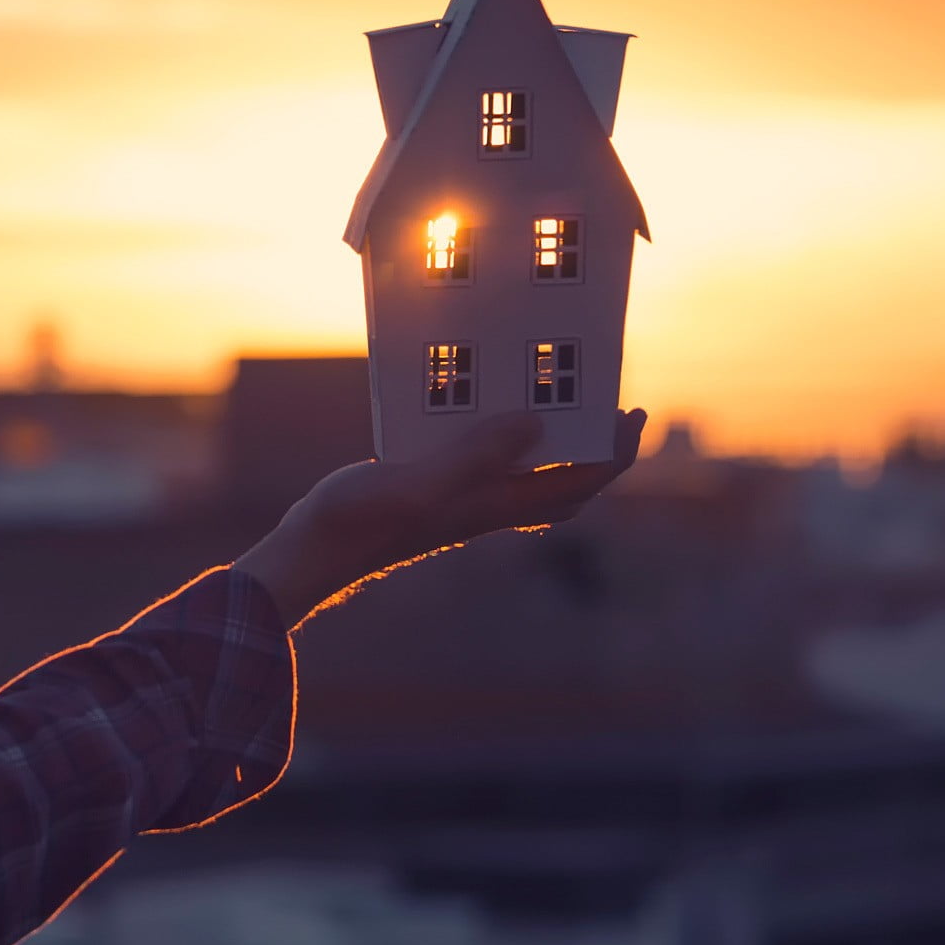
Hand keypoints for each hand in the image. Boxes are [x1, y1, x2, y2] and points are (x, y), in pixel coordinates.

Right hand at [232, 409, 646, 627]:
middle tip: (609, 402)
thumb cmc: (357, 522)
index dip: (615, 453)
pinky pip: (485, 457)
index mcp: (495, 504)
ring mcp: (461, 497)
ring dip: (552, 437)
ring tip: (554, 391)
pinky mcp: (432, 486)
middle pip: (566, 481)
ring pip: (528, 471)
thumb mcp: (417, 483)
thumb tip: (534, 426)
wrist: (310, 552)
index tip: (634, 414)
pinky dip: (500, 432)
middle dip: (596, 446)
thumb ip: (473, 456)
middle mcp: (487, 504)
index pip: (579, 483)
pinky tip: (480, 402)